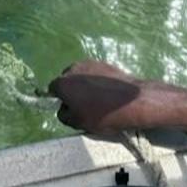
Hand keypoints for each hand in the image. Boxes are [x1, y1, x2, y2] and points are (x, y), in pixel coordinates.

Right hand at [48, 60, 182, 133]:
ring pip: (80, 76)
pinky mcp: (105, 63)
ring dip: (84, 85)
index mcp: (63, 83)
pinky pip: (94, 73)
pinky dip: (97, 81)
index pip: (51, 90)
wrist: (134, 101)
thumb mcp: (78, 123)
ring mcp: (90, 63)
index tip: (68, 108)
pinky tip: (107, 93)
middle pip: (66, 81)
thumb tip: (64, 108)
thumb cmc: (103, 114)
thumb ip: (63, 115)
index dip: (58, 100)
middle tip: (83, 106)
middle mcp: (73, 69)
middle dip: (71, 91)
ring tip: (97, 100)